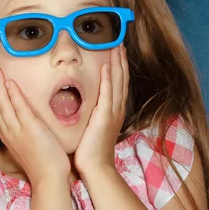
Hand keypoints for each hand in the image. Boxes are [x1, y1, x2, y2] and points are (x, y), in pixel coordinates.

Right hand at [0, 64, 70, 185]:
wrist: (49, 178)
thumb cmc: (43, 164)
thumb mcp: (28, 145)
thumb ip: (23, 131)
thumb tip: (24, 120)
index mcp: (8, 135)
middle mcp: (9, 132)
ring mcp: (17, 131)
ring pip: (4, 104)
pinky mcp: (30, 130)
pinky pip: (19, 109)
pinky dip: (13, 95)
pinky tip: (9, 83)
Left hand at [74, 44, 128, 174]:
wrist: (96, 168)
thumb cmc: (91, 152)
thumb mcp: (93, 129)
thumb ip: (92, 116)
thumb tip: (87, 108)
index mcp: (113, 112)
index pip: (118, 83)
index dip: (119, 66)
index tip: (116, 51)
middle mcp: (116, 110)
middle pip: (122, 78)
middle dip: (121, 59)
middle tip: (120, 41)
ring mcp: (112, 113)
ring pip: (118, 82)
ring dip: (117, 63)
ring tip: (116, 46)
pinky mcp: (105, 117)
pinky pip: (108, 94)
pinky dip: (109, 79)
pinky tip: (107, 65)